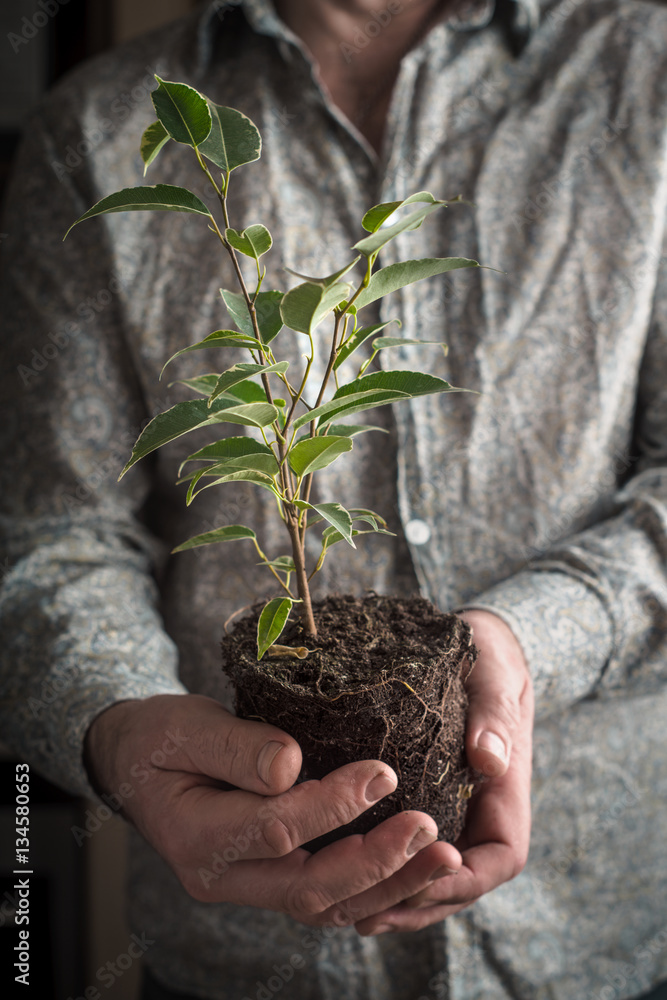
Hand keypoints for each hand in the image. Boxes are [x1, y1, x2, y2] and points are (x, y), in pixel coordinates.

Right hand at [83, 693, 461, 925]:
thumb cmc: (160, 738)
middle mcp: (223, 877)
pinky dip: (373, 888)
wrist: (137, 765)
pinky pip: (326, 897)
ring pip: (326, 905)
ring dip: (388, 884)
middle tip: (430, 831)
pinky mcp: (270, 879)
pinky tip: (414, 866)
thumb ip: (236, 746)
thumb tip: (291, 765)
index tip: (384, 773)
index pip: (276, 830)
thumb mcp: (185, 727)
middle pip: (310, 889)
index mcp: (196, 837)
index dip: (333, 805)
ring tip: (440, 856)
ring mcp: (247, 887)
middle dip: (377, 863)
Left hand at [352, 609, 533, 934]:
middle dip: (417, 903)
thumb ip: (495, 717)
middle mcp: (481, 814)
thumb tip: (489, 759)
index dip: (458, 882)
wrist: (481, 647)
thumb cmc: (490, 659)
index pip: (497, 859)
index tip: (416, 884)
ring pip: (431, 875)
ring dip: (397, 899)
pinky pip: (407, 849)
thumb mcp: (496, 678)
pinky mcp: (422, 802)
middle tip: (367, 915)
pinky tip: (345, 881)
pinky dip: (384, 873)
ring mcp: (452, 813)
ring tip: (349, 914)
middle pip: (458, 882)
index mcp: (506, 794)